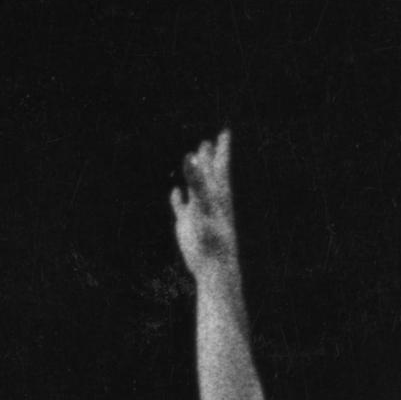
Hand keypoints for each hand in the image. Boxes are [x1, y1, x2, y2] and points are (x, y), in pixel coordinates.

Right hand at [169, 128, 241, 278]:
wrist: (212, 267)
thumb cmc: (211, 237)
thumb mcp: (203, 204)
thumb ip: (197, 181)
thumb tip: (190, 156)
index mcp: (218, 194)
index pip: (220, 166)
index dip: (222, 149)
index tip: (225, 132)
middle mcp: (210, 200)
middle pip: (210, 174)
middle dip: (209, 157)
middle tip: (209, 141)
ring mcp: (199, 212)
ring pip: (196, 189)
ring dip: (193, 176)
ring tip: (192, 162)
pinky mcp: (188, 225)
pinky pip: (182, 207)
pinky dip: (178, 199)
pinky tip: (175, 192)